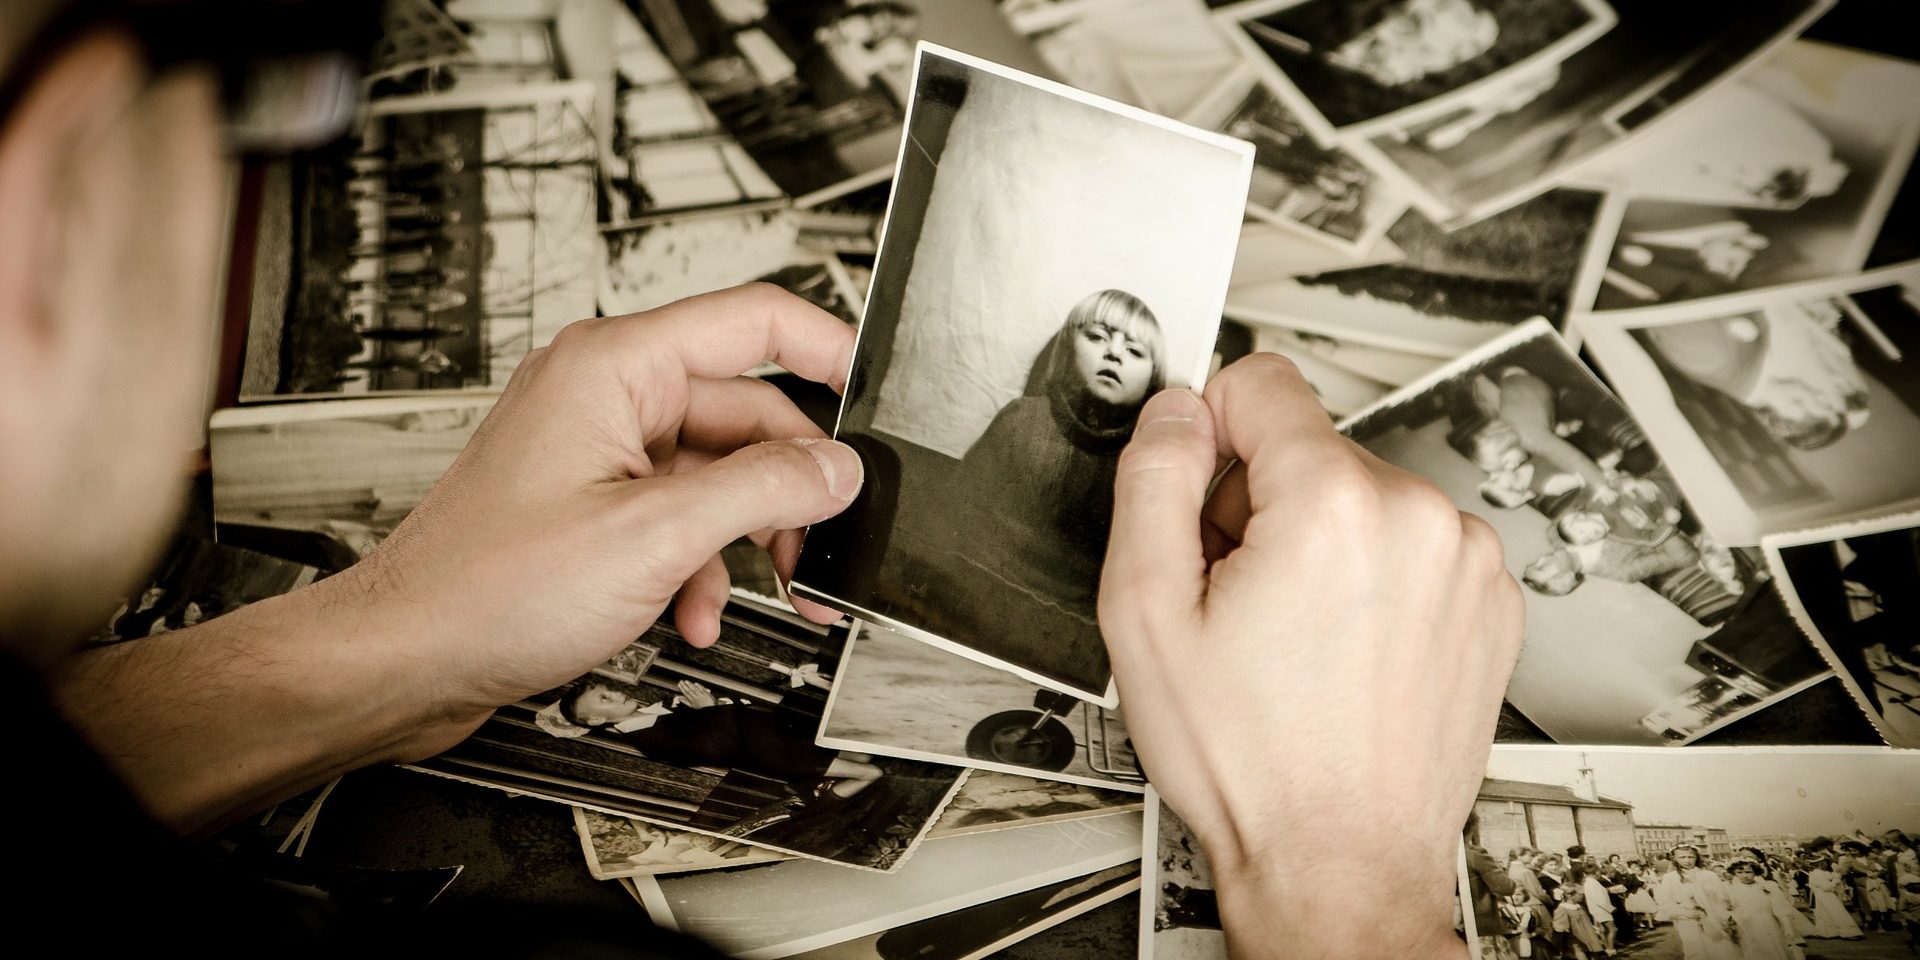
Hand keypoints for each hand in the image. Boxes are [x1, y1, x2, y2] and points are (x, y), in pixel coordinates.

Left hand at [330, 283, 862, 754]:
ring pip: (719, 473)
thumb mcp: (655, 537)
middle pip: (747, 413)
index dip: (829, 347)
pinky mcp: (591, 501)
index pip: (755, 320)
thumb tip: (836, 469)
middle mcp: (606, 394)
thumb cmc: (487, 589)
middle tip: (820, 547)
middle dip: (790, 488)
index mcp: (616, 367)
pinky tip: (692, 613)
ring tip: (765, 594)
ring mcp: (597, 448)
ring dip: (746, 539)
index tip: (876, 390)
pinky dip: (700, 564)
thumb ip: (763, 491)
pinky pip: (680, 513)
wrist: (407, 658)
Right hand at [1100, 355, 1523, 958]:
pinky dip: (1373, 581)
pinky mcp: (1491, 602)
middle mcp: (1419, 518)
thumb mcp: (1145, 614)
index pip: (1262, 382)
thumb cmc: (1254, 765)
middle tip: (1237, 598)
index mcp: (1336, 506)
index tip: (1197, 485)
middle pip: (1310, 448)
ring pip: (1362, 498)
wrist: (1339, 863)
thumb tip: (1173, 416)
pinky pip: (1411, 547)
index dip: (1208, 430)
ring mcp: (1467, 563)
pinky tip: (1341, 651)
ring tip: (1292, 636)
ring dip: (1320, 544)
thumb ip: (1150, 482)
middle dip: (1261, 505)